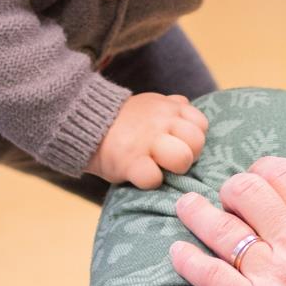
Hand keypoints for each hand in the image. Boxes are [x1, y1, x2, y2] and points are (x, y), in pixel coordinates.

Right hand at [88, 92, 208, 190]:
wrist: (84, 123)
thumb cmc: (123, 121)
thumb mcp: (149, 104)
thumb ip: (171, 105)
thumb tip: (186, 105)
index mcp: (169, 108)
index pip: (201, 125)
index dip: (193, 138)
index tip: (178, 143)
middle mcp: (161, 122)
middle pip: (196, 142)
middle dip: (188, 155)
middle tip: (169, 159)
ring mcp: (146, 142)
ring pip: (182, 159)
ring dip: (173, 169)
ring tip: (158, 167)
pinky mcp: (130, 162)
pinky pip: (154, 178)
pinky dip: (149, 181)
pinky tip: (140, 175)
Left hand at [171, 155, 285, 285]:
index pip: (283, 175)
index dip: (264, 170)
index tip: (259, 178)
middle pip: (247, 193)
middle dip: (233, 188)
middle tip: (228, 196)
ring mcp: (272, 274)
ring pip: (222, 229)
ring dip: (198, 213)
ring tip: (186, 206)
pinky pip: (211, 276)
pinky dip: (189, 261)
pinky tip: (177, 252)